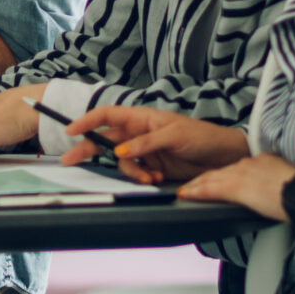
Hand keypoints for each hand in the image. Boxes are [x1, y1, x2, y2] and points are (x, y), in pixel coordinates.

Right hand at [60, 106, 250, 183]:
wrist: (224, 157)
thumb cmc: (203, 136)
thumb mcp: (174, 135)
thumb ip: (146, 143)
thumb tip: (122, 152)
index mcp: (142, 117)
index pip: (108, 115)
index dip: (87, 120)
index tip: (71, 130)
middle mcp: (139, 133)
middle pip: (107, 139)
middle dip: (89, 149)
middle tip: (70, 160)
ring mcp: (145, 150)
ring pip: (122, 161)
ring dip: (130, 171)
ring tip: (147, 178)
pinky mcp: (153, 166)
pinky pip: (136, 173)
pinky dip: (141, 178)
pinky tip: (154, 179)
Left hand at [179, 153, 294, 218]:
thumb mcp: (291, 184)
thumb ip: (279, 186)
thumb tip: (282, 196)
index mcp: (264, 162)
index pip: (236, 168)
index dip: (222, 174)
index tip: (215, 179)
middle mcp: (250, 164)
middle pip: (220, 171)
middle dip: (203, 178)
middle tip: (189, 185)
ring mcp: (242, 174)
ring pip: (211, 178)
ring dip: (195, 185)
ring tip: (184, 191)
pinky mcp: (237, 187)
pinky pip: (209, 188)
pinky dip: (195, 191)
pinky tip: (185, 194)